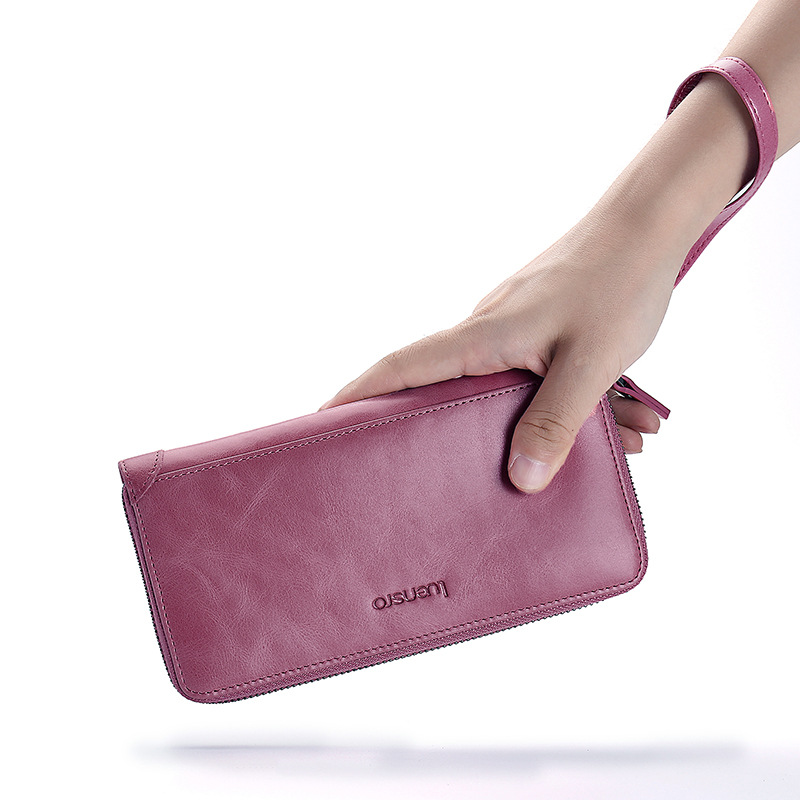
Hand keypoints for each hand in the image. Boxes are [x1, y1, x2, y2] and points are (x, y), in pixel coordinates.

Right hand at [319, 207, 676, 493]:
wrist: (648, 225)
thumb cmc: (617, 282)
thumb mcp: (588, 363)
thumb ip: (556, 422)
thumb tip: (521, 479)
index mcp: (482, 337)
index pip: (401, 368)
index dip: (359, 395)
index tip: (323, 421)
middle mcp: (487, 334)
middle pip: (446, 391)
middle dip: (454, 435)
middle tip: (449, 476)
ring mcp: (512, 331)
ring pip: (509, 391)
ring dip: (549, 422)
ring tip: (610, 440)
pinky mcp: (539, 331)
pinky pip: (541, 378)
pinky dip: (574, 402)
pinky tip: (621, 417)